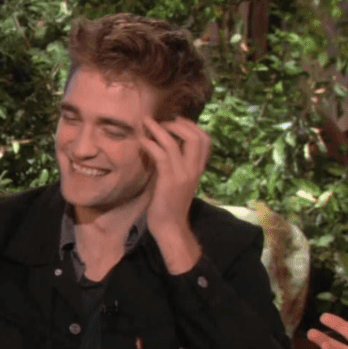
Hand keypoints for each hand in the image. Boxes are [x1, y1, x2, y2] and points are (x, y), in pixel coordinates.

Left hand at [138, 117, 209, 272]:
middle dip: (179, 124)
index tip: (176, 121)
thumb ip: (175, 165)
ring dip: (160, 129)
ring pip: (176, 143)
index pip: (205, 140)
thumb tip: (163, 149)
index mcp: (198, 169)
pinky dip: (151, 144)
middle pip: (197, 136)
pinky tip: (141, 141)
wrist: (170, 227)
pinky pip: (161, 155)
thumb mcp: (177, 181)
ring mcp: (182, 175)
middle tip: (163, 122)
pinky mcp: (169, 181)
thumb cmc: (169, 205)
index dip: (192, 126)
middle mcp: (194, 169)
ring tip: (147, 124)